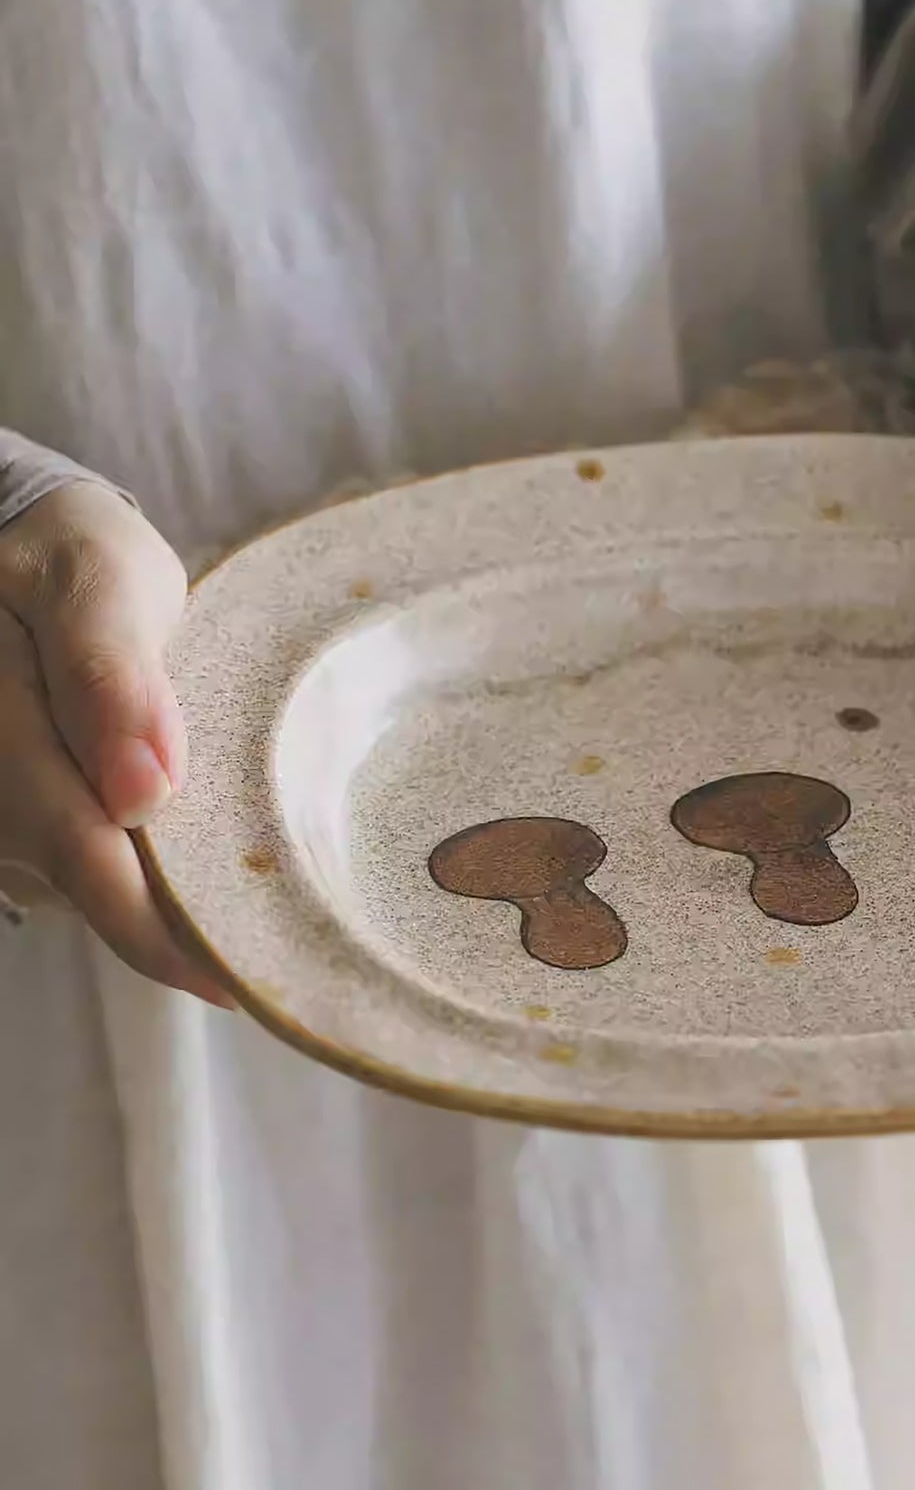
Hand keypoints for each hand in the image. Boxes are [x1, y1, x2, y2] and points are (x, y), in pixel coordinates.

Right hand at [0, 482, 230, 1003]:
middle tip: (278, 974)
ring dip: (162, 908)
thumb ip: (111, 676)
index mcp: (0, 735)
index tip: (240, 980)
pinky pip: (77, 859)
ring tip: (257, 925)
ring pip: (81, 885)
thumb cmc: (66, 551)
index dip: (163, 934)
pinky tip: (203, 879)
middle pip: (88, 891)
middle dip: (179, 939)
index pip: (88, 860)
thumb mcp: (94, 578)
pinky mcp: (13, 809)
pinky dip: (140, 874)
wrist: (13, 542)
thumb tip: (142, 793)